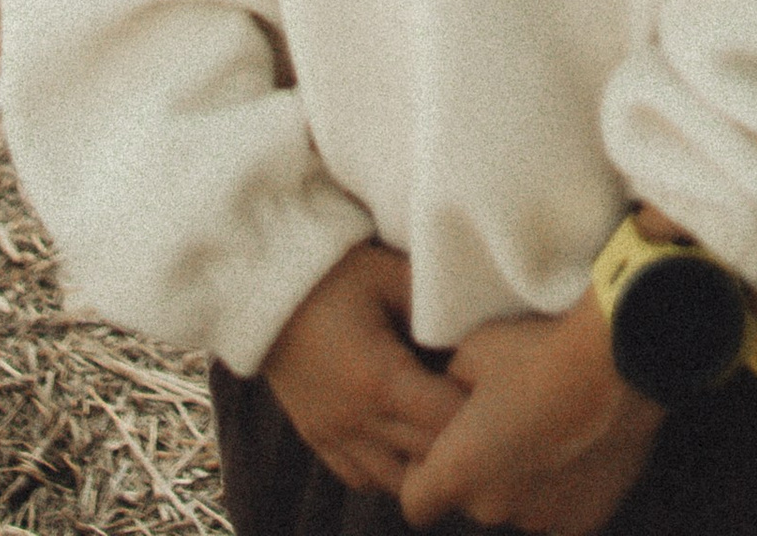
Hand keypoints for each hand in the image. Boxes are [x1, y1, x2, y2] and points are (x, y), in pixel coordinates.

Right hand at [263, 243, 467, 498]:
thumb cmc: (335, 274)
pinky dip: (388, 471)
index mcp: (380, 380)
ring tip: (444, 431)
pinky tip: (405, 443)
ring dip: (423, 463)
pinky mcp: (316, 437)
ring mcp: (333, 434)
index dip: (476, 412)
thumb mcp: (390, 275)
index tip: (494, 389)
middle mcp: (356, 420)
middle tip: (482, 415)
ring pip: (393, 482)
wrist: (263, 287)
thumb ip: (434, 304)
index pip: (445, 422)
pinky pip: (360, 477)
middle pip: (425, 458)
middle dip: (458, 442)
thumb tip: (475, 327)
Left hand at [400, 290, 660, 532]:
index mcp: (457, 473)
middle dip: (482, 467)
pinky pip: (563, 509)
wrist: (618, 359)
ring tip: (550, 424)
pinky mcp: (586, 520)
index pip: (415, 502)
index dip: (422, 472)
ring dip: (525, 478)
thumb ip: (450, 385)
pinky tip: (581, 442)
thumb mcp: (473, 349)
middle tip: (508, 418)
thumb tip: (450, 392)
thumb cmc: (538, 348)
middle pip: (474, 499)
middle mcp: (493, 509)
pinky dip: (566, 485)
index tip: (444, 439)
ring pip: (520, 504)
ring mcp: (542, 519)